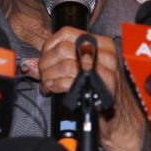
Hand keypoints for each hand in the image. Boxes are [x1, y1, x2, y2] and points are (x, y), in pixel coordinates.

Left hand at [21, 28, 144, 150]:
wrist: (119, 117)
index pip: (67, 33)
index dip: (49, 45)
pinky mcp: (101, 86)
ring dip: (49, 75)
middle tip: (42, 74)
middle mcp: (105, 54)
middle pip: (63, 49)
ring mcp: (105, 70)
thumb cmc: (100, 92)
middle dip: (46, 63)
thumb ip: (57, 63)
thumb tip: (31, 63)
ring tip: (47, 83)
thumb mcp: (80, 71)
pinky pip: (69, 80)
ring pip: (65, 64)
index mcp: (101, 44)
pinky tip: (54, 89)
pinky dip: (55, 85)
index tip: (44, 57)